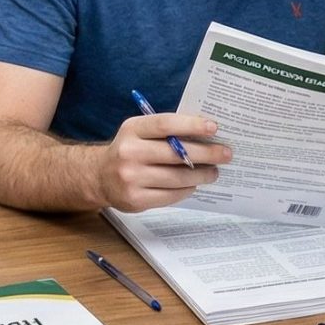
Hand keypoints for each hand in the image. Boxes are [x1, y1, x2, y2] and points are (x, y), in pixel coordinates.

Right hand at [95, 113, 229, 213]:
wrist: (99, 177)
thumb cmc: (129, 150)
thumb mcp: (139, 132)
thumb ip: (166, 131)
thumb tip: (206, 134)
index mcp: (132, 129)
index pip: (166, 124)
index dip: (192, 125)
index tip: (214, 128)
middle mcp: (129, 152)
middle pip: (176, 153)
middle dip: (206, 154)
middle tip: (225, 154)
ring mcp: (131, 178)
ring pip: (177, 177)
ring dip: (201, 175)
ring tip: (214, 172)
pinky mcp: (135, 199)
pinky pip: (171, 195)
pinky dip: (187, 189)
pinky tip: (194, 185)